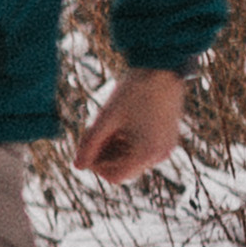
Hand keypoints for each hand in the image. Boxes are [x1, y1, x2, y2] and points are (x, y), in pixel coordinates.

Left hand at [74, 67, 187, 182]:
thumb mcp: (105, 119)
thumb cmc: (134, 91)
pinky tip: (122, 125)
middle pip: (123, 170)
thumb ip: (89, 145)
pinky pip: (143, 151)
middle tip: (96, 133)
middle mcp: (160, 155)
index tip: (89, 145)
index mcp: (146, 154)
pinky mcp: (168, 138)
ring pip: (132, 161)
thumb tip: (77, 166)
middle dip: (106, 156)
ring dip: (116, 149)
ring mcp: (166, 147)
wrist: (164, 69)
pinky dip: (129, 143)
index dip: (96, 165)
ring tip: (109, 126)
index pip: (114, 177)